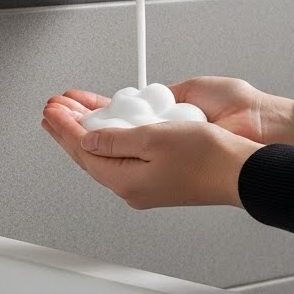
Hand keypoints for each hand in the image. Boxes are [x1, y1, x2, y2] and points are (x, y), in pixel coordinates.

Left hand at [41, 96, 262, 208]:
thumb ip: (116, 138)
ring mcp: (146, 180)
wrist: (242, 170)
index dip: (64, 127)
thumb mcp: (154, 138)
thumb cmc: (208, 158)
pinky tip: (107, 121)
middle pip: (90, 152)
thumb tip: (89, 138)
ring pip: (106, 150)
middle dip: (70, 126)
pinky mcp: (160, 171)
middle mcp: (133, 185)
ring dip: (88, 126)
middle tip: (53, 107)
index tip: (51, 110)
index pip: (83, 150)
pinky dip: (111, 132)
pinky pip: (125, 150)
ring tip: (72, 109)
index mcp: (127, 181)